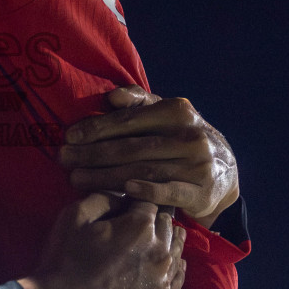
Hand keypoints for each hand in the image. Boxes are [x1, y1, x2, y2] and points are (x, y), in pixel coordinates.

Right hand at [17, 193, 186, 288]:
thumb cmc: (64, 261)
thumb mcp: (74, 216)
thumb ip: (103, 197)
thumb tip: (121, 194)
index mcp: (141, 226)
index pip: (150, 204)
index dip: (136, 204)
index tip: (126, 209)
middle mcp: (160, 251)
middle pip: (168, 227)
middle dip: (154, 222)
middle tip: (137, 227)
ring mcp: (163, 281)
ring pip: (177, 252)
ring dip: (167, 244)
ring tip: (155, 243)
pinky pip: (178, 280)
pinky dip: (174, 269)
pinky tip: (170, 265)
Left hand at [60, 88, 239, 229]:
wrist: (225, 169)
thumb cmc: (181, 137)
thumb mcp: (165, 114)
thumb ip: (138, 102)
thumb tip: (111, 97)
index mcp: (178, 111)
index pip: (130, 120)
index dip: (97, 128)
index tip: (69, 136)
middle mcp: (189, 136)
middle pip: (132, 147)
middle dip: (93, 154)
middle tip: (64, 159)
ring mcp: (198, 165)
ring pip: (143, 170)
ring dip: (105, 176)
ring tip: (76, 179)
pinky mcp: (202, 192)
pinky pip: (169, 192)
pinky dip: (147, 191)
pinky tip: (125, 190)